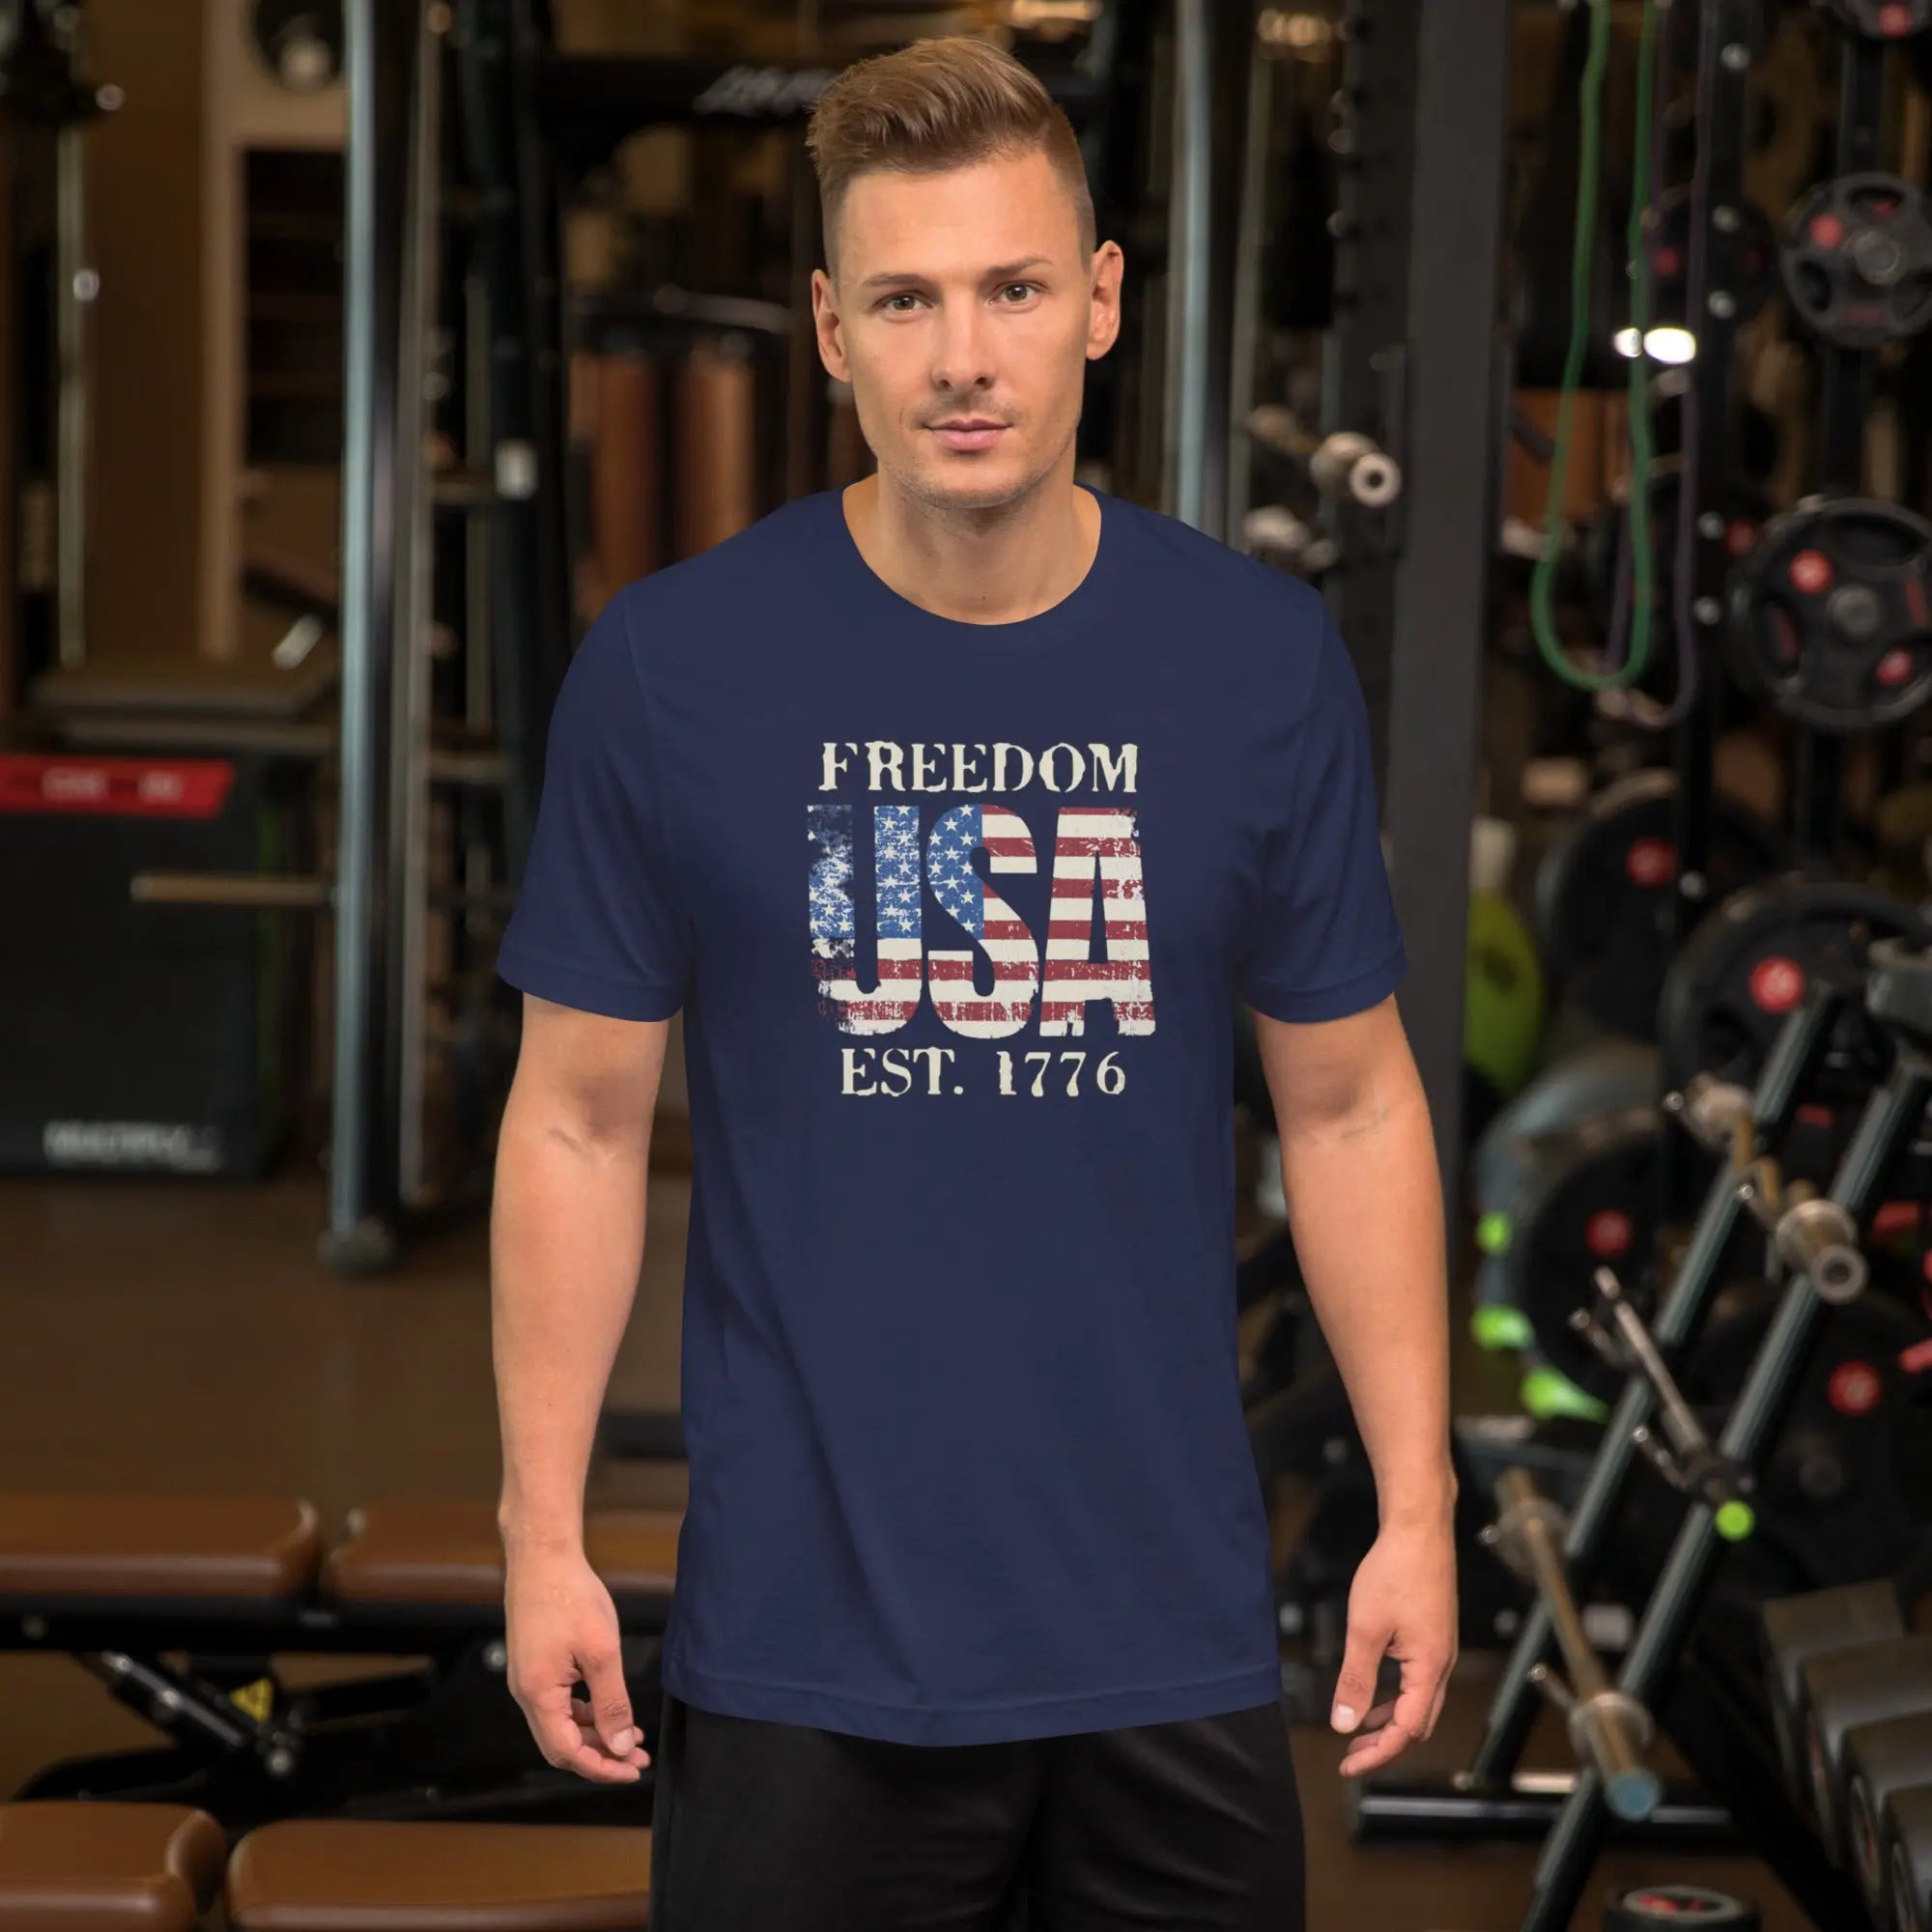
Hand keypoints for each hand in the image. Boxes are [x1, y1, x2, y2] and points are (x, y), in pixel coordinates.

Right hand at [504, 1544, 650, 1782]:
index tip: (632, 1770)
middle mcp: (526, 1694)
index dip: (601, 1767)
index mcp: (538, 1695)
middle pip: (562, 1745)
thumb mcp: (601, 1652)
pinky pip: (558, 1704)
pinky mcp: (534, 1666)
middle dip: (600, 1755)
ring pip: (561, 1725)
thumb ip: (611, 1703)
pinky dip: (584, 1712)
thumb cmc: (571, 1597)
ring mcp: (528, 1679)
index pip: (568, 1752)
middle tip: (636, 1757)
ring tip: (631, 1735)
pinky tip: (608, 1709)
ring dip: (595, 1734)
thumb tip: (619, 1746)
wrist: (543, 1557)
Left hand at [1330, 1513, 1457, 1777]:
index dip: (1377, 1753)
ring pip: (1418, 1703)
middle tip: (1351, 1756)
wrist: (1419, 1528)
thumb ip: (1355, 1678)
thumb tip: (1344, 1723)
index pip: (1406, 1730)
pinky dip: (1395, 1696)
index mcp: (1429, 1668)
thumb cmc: (1395, 1571)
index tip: (1348, 1764)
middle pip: (1418, 1724)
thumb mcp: (1366, 1628)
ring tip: (1358, 1731)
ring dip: (1389, 1722)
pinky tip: (1373, 1692)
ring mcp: (1440, 1650)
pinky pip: (1417, 1681)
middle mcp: (1441, 1664)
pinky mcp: (1433, 1636)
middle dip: (1385, 1745)